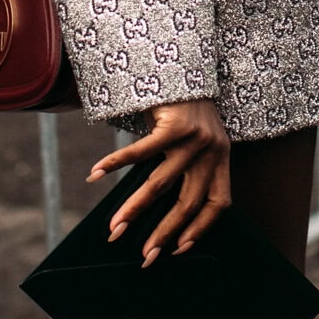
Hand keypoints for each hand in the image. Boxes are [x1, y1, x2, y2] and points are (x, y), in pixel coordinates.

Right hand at [88, 99, 230, 264]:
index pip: (219, 203)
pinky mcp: (174, 125)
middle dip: (164, 232)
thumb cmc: (183, 108)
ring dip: (135, 209)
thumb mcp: (193, 139)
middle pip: (188, 201)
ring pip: (161, 184)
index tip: (180, 249)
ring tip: (116, 227)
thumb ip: (185, 166)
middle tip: (145, 256)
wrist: (182, 62)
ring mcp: (194, 139)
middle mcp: (212, 151)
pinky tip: (96, 175)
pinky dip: (116, 164)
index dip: (201, 228)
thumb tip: (152, 205)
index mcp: (221, 159)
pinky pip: (141, 152)